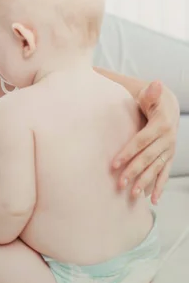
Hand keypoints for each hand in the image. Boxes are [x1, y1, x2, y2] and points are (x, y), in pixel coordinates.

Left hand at [113, 81, 179, 203]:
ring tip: (132, 194)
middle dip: (133, 170)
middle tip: (118, 183)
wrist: (168, 104)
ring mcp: (170, 149)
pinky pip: (165, 173)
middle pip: (148, 157)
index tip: (113, 164)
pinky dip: (159, 186)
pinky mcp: (169, 155)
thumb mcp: (147, 92)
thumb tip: (155, 83)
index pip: (141, 141)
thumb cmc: (149, 97)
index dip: (128, 152)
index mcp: (160, 124)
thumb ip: (149, 91)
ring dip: (145, 182)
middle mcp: (168, 138)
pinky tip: (152, 200)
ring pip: (156, 168)